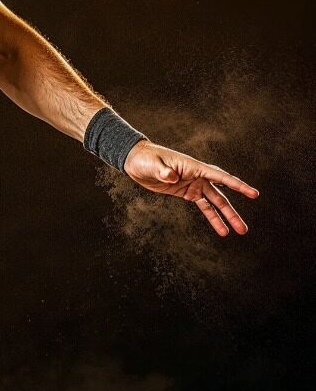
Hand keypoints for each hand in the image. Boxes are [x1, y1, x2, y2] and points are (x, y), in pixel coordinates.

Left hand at [123, 141, 259, 235]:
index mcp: (195, 167)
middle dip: (232, 211)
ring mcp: (194, 185)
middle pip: (221, 195)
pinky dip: (213, 217)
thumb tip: (172, 176)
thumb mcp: (153, 164)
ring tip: (239, 231)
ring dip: (226, 217)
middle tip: (244, 228)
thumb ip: (163, 171)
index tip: (254, 194)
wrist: (136, 161)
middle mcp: (199, 176)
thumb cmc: (146, 159)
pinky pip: (204, 206)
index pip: (220, 177)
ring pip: (215, 203)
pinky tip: (221, 230)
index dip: (237, 185)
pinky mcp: (187, 192)